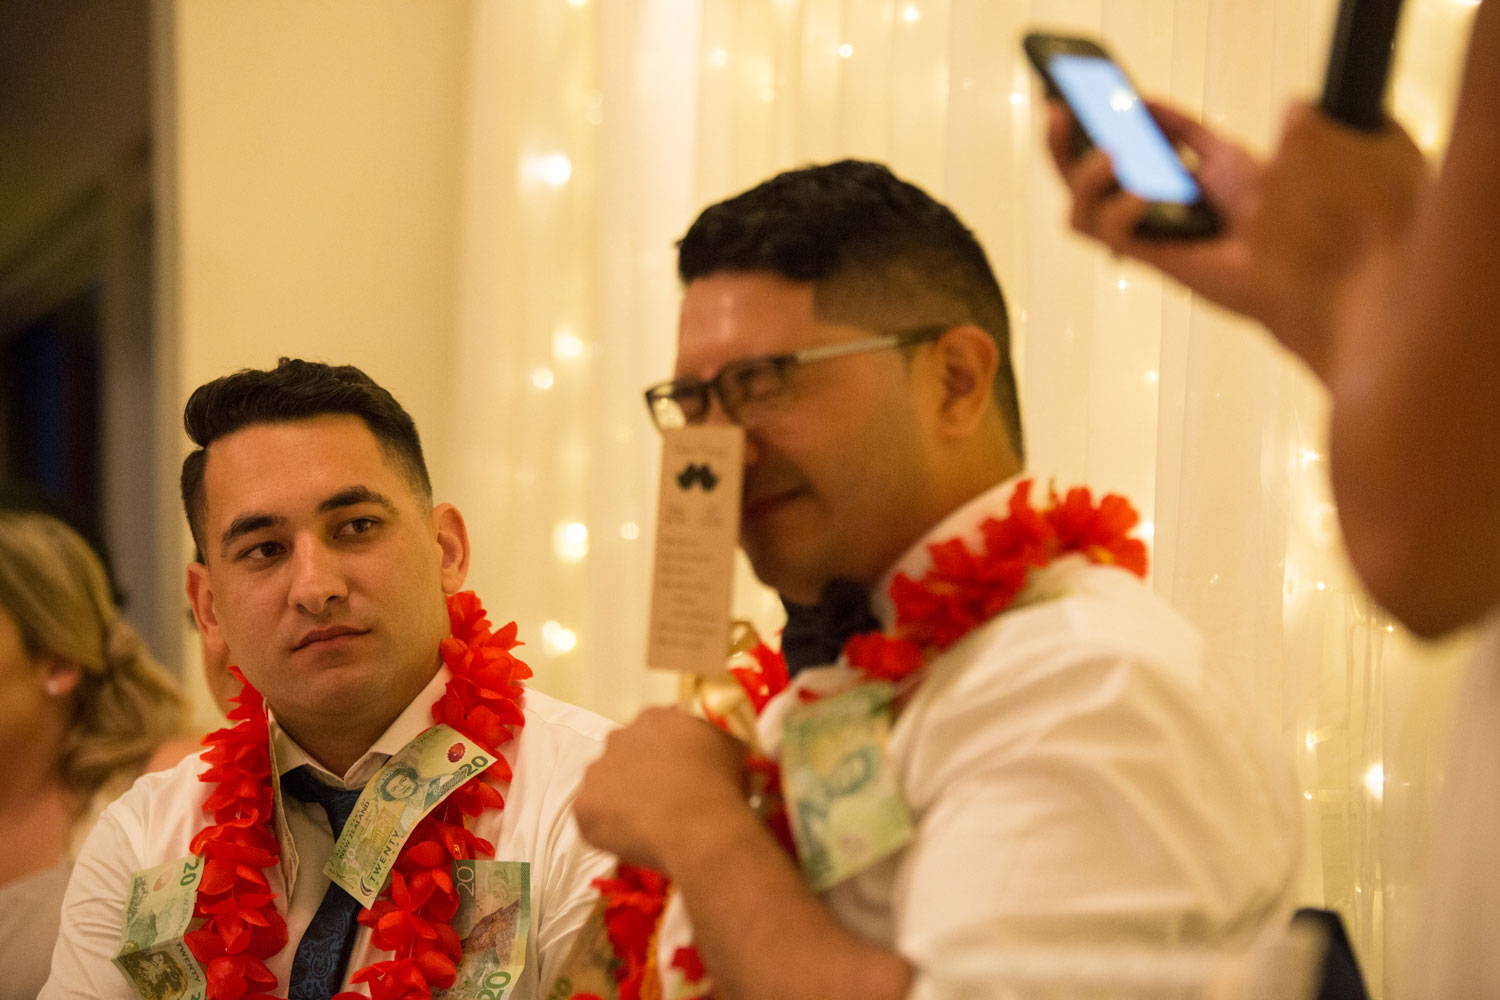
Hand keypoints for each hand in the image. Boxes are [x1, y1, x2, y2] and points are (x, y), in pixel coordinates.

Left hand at [574, 707, 750, 869]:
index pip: (654, 733)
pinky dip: (608, 827)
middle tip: (661, 801)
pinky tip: (632, 838)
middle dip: (638, 775)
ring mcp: (596, 771)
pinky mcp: (583, 805)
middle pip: (624, 755)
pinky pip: (592, 816)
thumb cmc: (722, 786)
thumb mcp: (732, 750)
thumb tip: (716, 752)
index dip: (665, 757)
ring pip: (605, 785)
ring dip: (620, 800)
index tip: (677, 777)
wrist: (701, 827)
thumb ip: (714, 742)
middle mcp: (618, 736)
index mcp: (654, 718)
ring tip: (646, 824)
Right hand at [1046, 99, 1428, 379]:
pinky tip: (1145, 193)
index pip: (1120, 149)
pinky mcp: (1156, 258)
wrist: (1324, 266)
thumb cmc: (1293, 214)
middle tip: (1057, 110)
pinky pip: (1108, 235)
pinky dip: (1118, 208)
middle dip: (1062, 145)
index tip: (1085, 90)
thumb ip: (1190, 129)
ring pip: (1079, 211)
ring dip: (1083, 176)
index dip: (1097, 122)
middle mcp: (1156, 209)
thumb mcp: (1236, 151)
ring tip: (1113, 155)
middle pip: (1083, 180)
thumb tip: (1149, 101)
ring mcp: (1153, 235)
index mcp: (1176, 180)